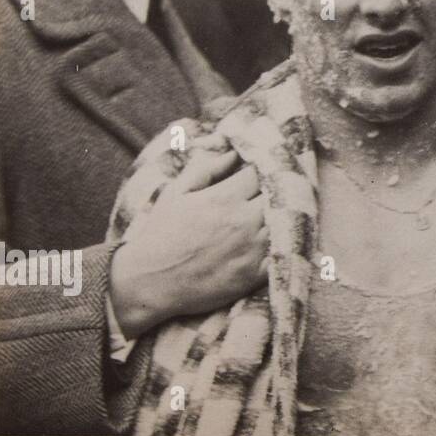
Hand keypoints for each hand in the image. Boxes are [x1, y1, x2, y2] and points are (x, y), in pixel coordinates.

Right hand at [108, 148, 267, 338]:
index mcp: (224, 198)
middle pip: (280, 195)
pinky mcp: (255, 274)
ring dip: (285, 215)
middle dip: (279, 190)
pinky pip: (283, 252)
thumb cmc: (160, 234)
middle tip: (279, 190)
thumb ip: (207, 169)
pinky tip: (281, 238)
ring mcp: (251, 248)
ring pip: (285, 222)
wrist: (149, 283)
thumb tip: (234, 153)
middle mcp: (243, 221)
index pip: (262, 173)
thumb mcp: (177, 193)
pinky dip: (286, 243)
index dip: (266, 169)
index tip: (265, 171)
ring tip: (281, 212)